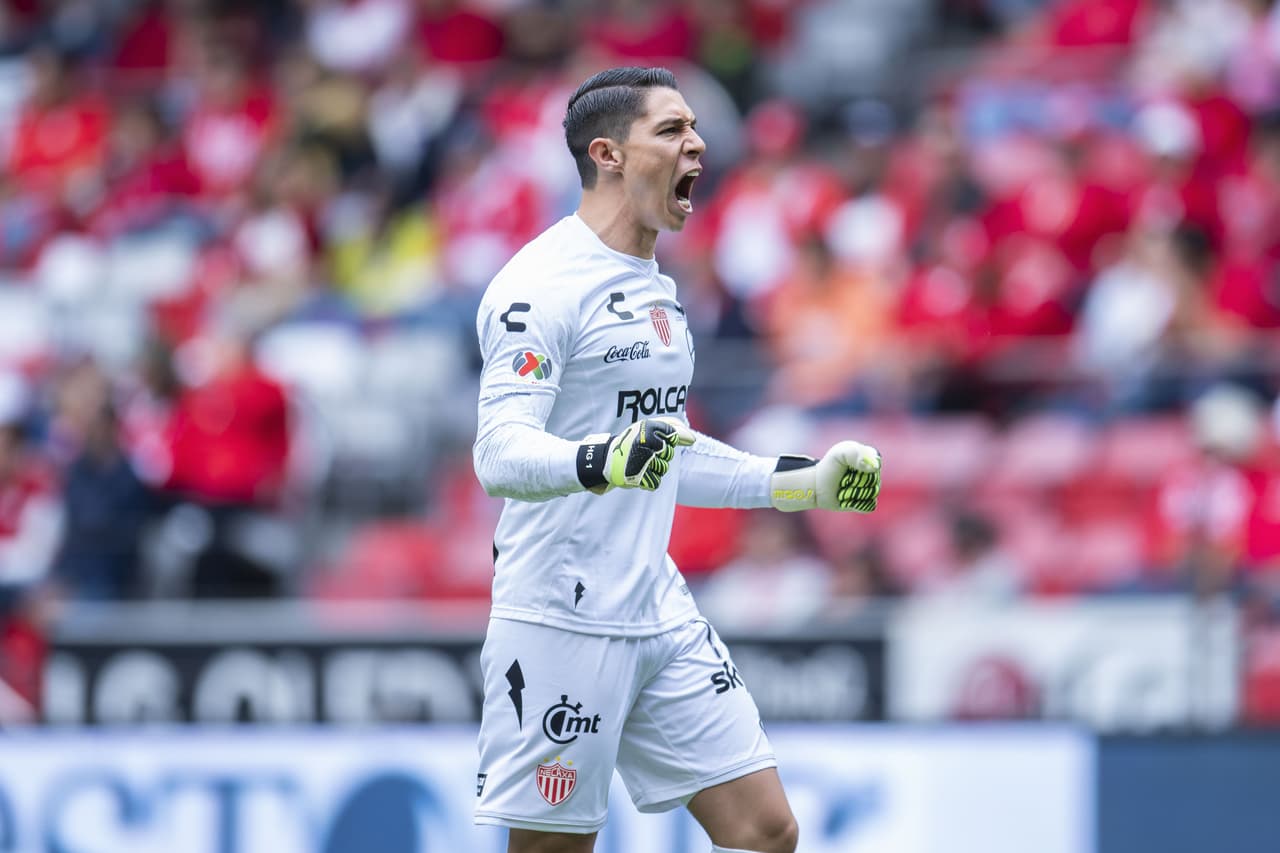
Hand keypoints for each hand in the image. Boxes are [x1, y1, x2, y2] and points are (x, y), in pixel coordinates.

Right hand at [577, 417, 695, 493]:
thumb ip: (674, 428)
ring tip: (639, 462)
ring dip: (653, 468)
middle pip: (669, 453)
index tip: (651, 439)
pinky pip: (656, 482)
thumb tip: (693, 440)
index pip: (673, 434)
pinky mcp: (638, 477)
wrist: (607, 460)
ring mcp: (642, 461)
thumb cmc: (633, 442)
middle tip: (642, 452)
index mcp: (648, 427)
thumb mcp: (650, 427)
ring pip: (663, 468)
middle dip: (659, 455)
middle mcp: (645, 443)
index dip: (666, 439)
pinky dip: (648, 480)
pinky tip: (638, 473)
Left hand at [770, 440, 880, 511]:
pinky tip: (845, 499)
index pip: (876, 465)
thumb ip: (856, 453)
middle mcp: (873, 474)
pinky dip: (855, 503)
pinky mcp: (865, 503)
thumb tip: (874, 468)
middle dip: (855, 481)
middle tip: (843, 478)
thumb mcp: (838, 453)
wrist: (817, 486)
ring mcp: (870, 489)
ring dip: (853, 492)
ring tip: (843, 488)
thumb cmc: (829, 467)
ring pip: (870, 494)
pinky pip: (868, 506)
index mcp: (870, 458)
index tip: (847, 465)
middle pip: (873, 481)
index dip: (861, 467)